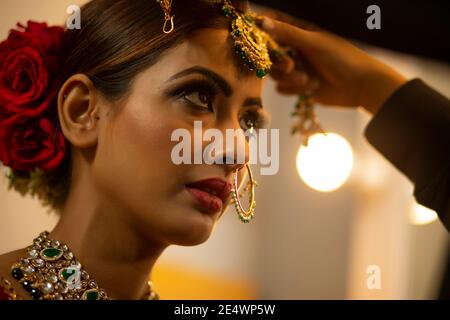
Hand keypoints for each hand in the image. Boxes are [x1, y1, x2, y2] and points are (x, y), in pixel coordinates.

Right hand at [261, 14, 406, 113]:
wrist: (360, 86)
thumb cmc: (342, 58)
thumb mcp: (313, 42)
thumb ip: (287, 33)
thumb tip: (262, 21)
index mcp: (299, 32)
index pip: (272, 27)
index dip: (263, 34)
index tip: (260, 43)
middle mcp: (295, 48)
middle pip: (269, 55)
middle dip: (279, 64)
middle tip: (292, 67)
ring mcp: (296, 68)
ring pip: (276, 74)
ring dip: (290, 79)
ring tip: (308, 79)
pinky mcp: (298, 86)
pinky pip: (283, 89)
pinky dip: (295, 90)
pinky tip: (312, 87)